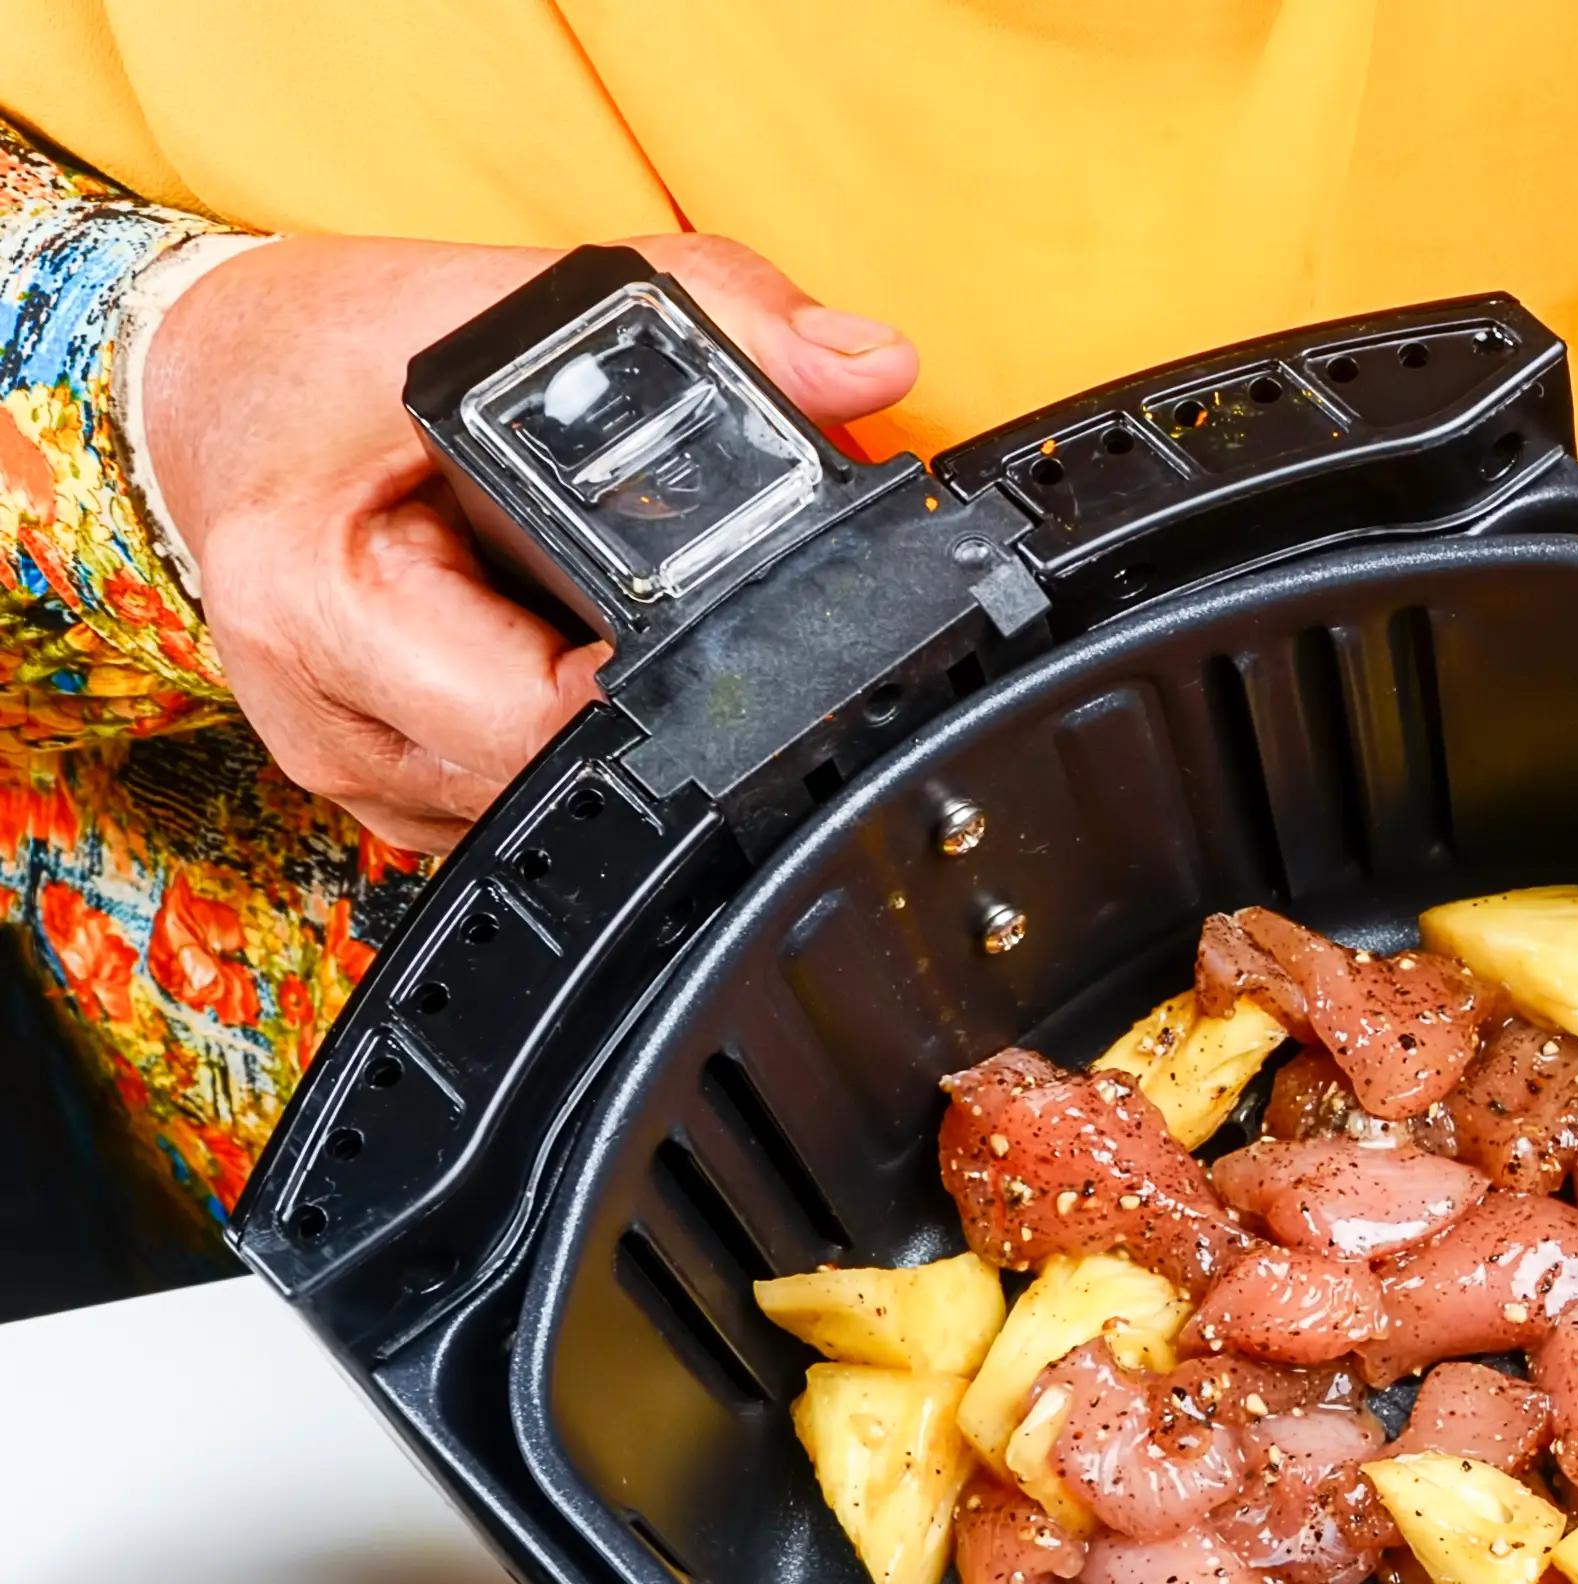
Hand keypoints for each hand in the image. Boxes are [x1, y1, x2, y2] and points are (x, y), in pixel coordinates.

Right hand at [140, 234, 919, 855]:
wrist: (220, 395)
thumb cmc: (336, 355)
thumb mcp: (515, 300)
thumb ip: (712, 313)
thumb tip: (871, 365)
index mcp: (312, 605)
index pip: (545, 717)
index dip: (657, 680)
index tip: (698, 620)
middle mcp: (321, 717)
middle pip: (561, 776)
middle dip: (645, 699)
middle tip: (646, 601)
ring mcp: (360, 775)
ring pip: (554, 802)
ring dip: (607, 721)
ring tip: (582, 609)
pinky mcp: (399, 798)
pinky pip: (523, 798)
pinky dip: (566, 733)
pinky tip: (554, 650)